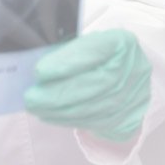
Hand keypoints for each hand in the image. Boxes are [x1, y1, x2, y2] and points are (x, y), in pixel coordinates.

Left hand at [24, 29, 151, 141]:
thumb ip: (66, 53)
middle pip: (94, 85)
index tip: (40, 71)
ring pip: (93, 107)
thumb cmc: (96, 55)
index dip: (66, 62)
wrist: (125, 74)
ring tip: (35, 108)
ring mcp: (134, 95)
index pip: (94, 50)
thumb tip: (39, 72)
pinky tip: (50, 116)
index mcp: (121, 42)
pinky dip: (68, 119)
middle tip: (31, 98)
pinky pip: (94, 122)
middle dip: (57, 93)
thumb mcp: (84, 44)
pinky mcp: (128, 117)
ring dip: (59, 110)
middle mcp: (133, 68)